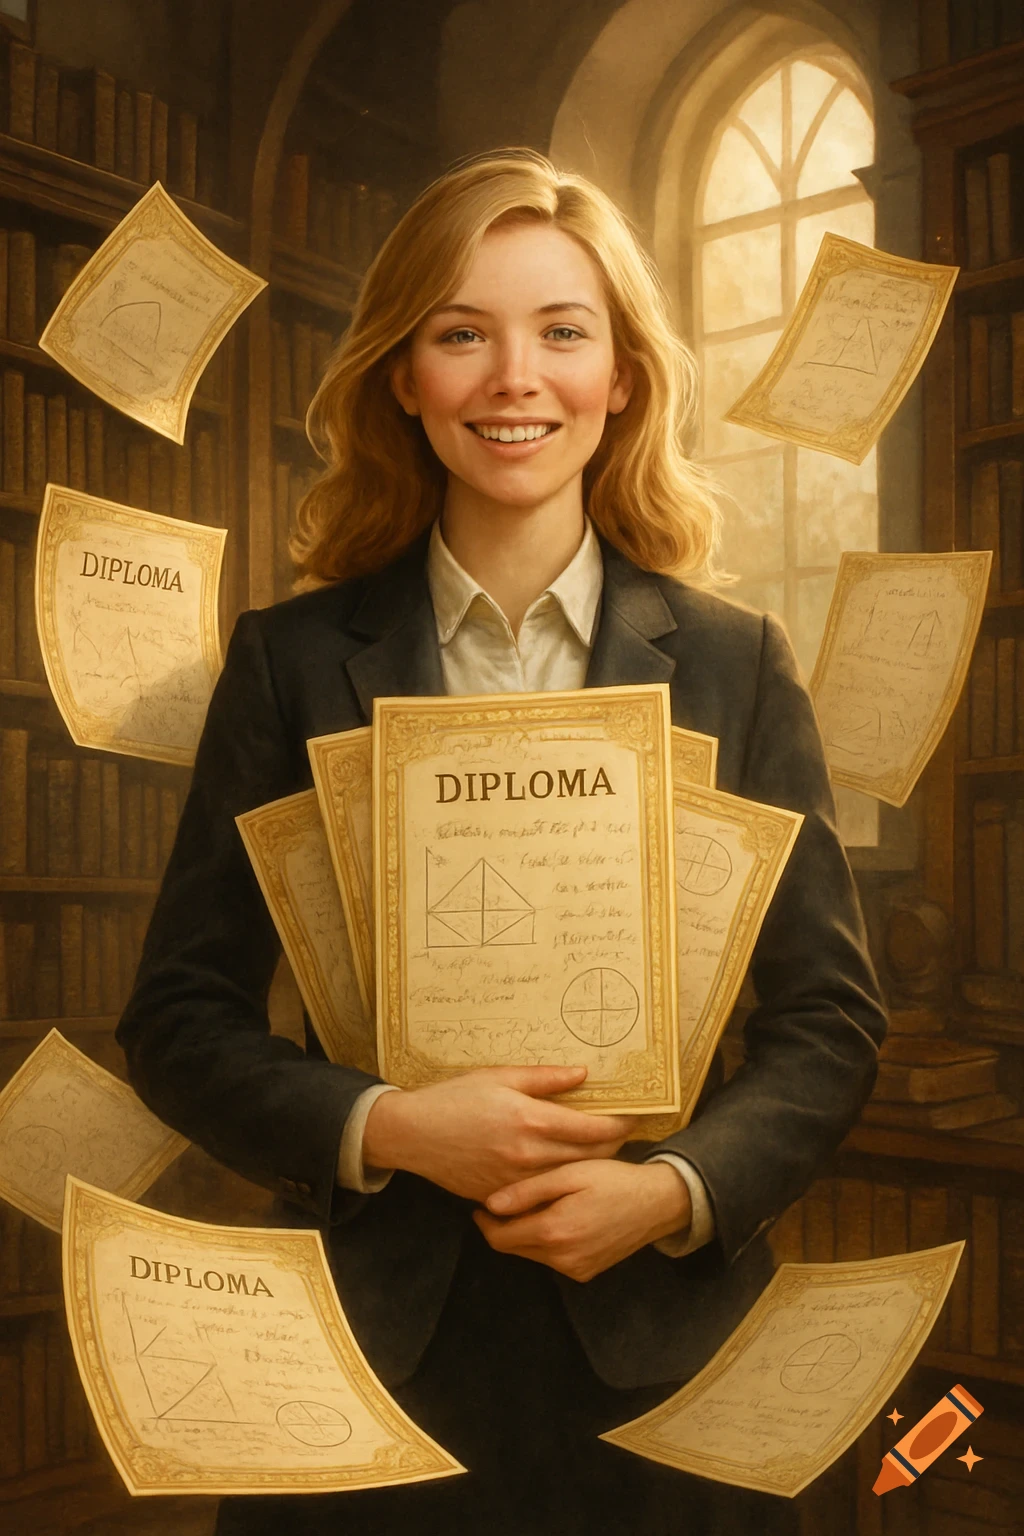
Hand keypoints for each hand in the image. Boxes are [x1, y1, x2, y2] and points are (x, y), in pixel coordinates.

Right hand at [361, 1065, 634, 1202]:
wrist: (413, 1134)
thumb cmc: (454, 1098)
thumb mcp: (499, 1077)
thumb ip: (545, 1078)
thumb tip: (583, 1074)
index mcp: (531, 1120)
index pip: (593, 1128)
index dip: (619, 1124)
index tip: (633, 1118)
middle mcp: (528, 1154)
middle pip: (589, 1157)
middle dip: (612, 1146)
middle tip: (623, 1134)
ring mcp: (516, 1180)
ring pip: (569, 1177)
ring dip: (589, 1165)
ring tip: (600, 1152)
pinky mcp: (502, 1195)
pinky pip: (542, 1192)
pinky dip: (558, 1181)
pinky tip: (564, 1170)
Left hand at [474, 1159, 691, 1281]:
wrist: (656, 1203)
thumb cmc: (613, 1179)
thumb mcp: (569, 1174)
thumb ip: (528, 1191)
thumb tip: (489, 1205)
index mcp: (553, 1232)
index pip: (500, 1237)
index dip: (484, 1221)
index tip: (481, 1203)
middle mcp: (561, 1259)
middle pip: (514, 1248)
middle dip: (503, 1227)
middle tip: (502, 1201)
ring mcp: (575, 1270)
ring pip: (532, 1254)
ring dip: (525, 1234)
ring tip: (530, 1205)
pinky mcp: (586, 1272)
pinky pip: (552, 1259)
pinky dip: (545, 1242)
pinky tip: (555, 1218)